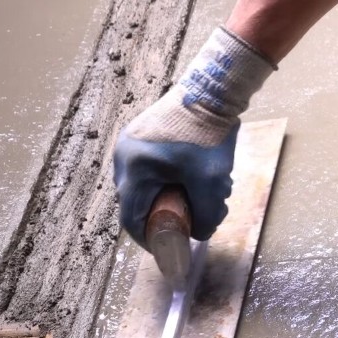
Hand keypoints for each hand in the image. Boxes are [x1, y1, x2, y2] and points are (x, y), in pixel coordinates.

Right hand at [112, 27, 274, 246]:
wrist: (213, 90)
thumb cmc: (210, 136)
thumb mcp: (212, 183)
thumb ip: (206, 215)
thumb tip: (199, 234)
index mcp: (133, 169)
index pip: (131, 218)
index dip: (149, 239)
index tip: (169, 248)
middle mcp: (124, 156)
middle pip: (140, 201)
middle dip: (169, 214)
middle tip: (193, 218)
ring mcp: (131, 143)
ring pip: (148, 184)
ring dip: (174, 194)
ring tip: (203, 191)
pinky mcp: (143, 134)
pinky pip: (152, 167)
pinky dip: (172, 177)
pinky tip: (197, 175)